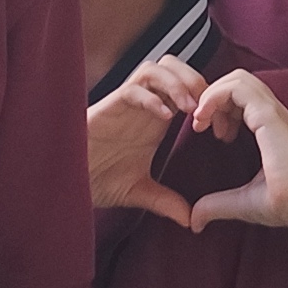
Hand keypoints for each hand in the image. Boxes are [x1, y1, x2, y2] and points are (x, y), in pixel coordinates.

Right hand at [86, 53, 210, 224]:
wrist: (67, 181)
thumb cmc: (98, 179)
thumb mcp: (140, 192)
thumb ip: (166, 201)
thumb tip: (190, 221)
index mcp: (156, 117)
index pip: (188, 88)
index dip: (208, 101)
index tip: (220, 129)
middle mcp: (143, 104)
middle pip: (174, 66)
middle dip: (195, 80)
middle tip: (207, 110)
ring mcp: (125, 103)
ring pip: (155, 68)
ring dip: (177, 83)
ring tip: (189, 109)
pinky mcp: (108, 107)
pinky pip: (132, 88)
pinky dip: (151, 97)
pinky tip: (164, 118)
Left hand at [181, 72, 287, 241]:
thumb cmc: (284, 202)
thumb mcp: (240, 201)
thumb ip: (215, 205)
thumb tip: (194, 221)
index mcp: (268, 125)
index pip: (241, 96)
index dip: (219, 107)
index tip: (208, 132)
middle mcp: (271, 113)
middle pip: (237, 81)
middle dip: (213, 96)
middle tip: (201, 124)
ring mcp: (271, 110)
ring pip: (237, 77)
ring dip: (212, 94)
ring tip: (201, 120)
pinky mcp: (267, 113)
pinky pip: (236, 87)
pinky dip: (214, 96)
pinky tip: (205, 119)